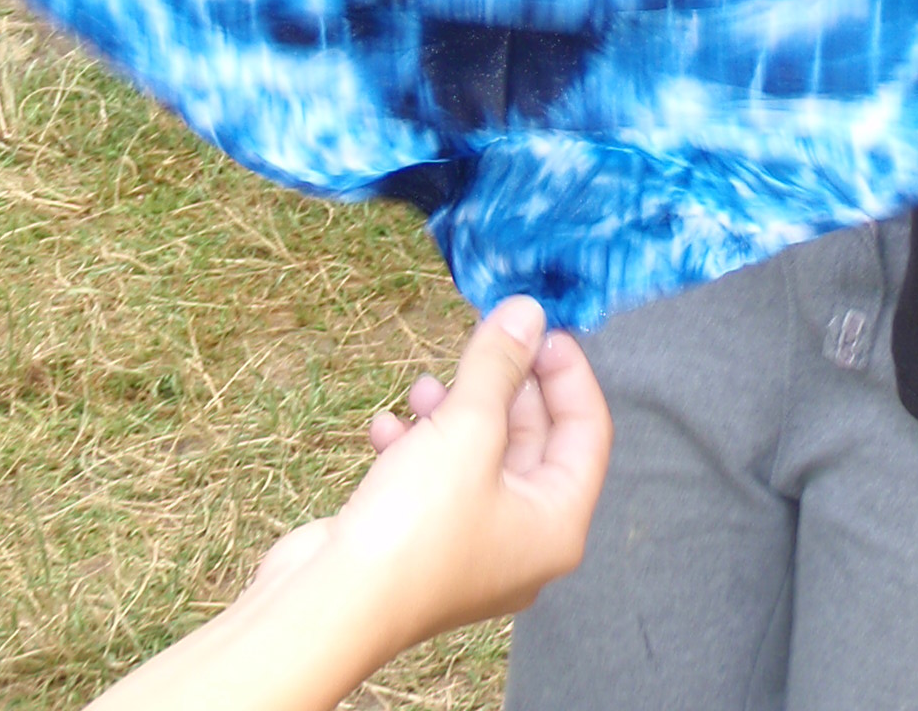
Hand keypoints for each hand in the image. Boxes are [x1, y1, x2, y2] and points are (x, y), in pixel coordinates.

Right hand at [258, 299, 609, 658]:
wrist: (329, 607)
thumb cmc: (415, 528)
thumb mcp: (467, 428)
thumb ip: (500, 364)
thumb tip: (527, 312)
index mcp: (556, 524)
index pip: (587, 431)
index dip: (568, 372)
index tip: (540, 327)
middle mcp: (522, 542)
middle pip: (531, 440)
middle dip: (502, 387)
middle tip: (481, 343)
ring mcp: (471, 547)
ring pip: (478, 456)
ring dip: (453, 412)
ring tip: (421, 389)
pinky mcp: (424, 546)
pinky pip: (435, 480)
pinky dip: (416, 446)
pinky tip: (386, 428)